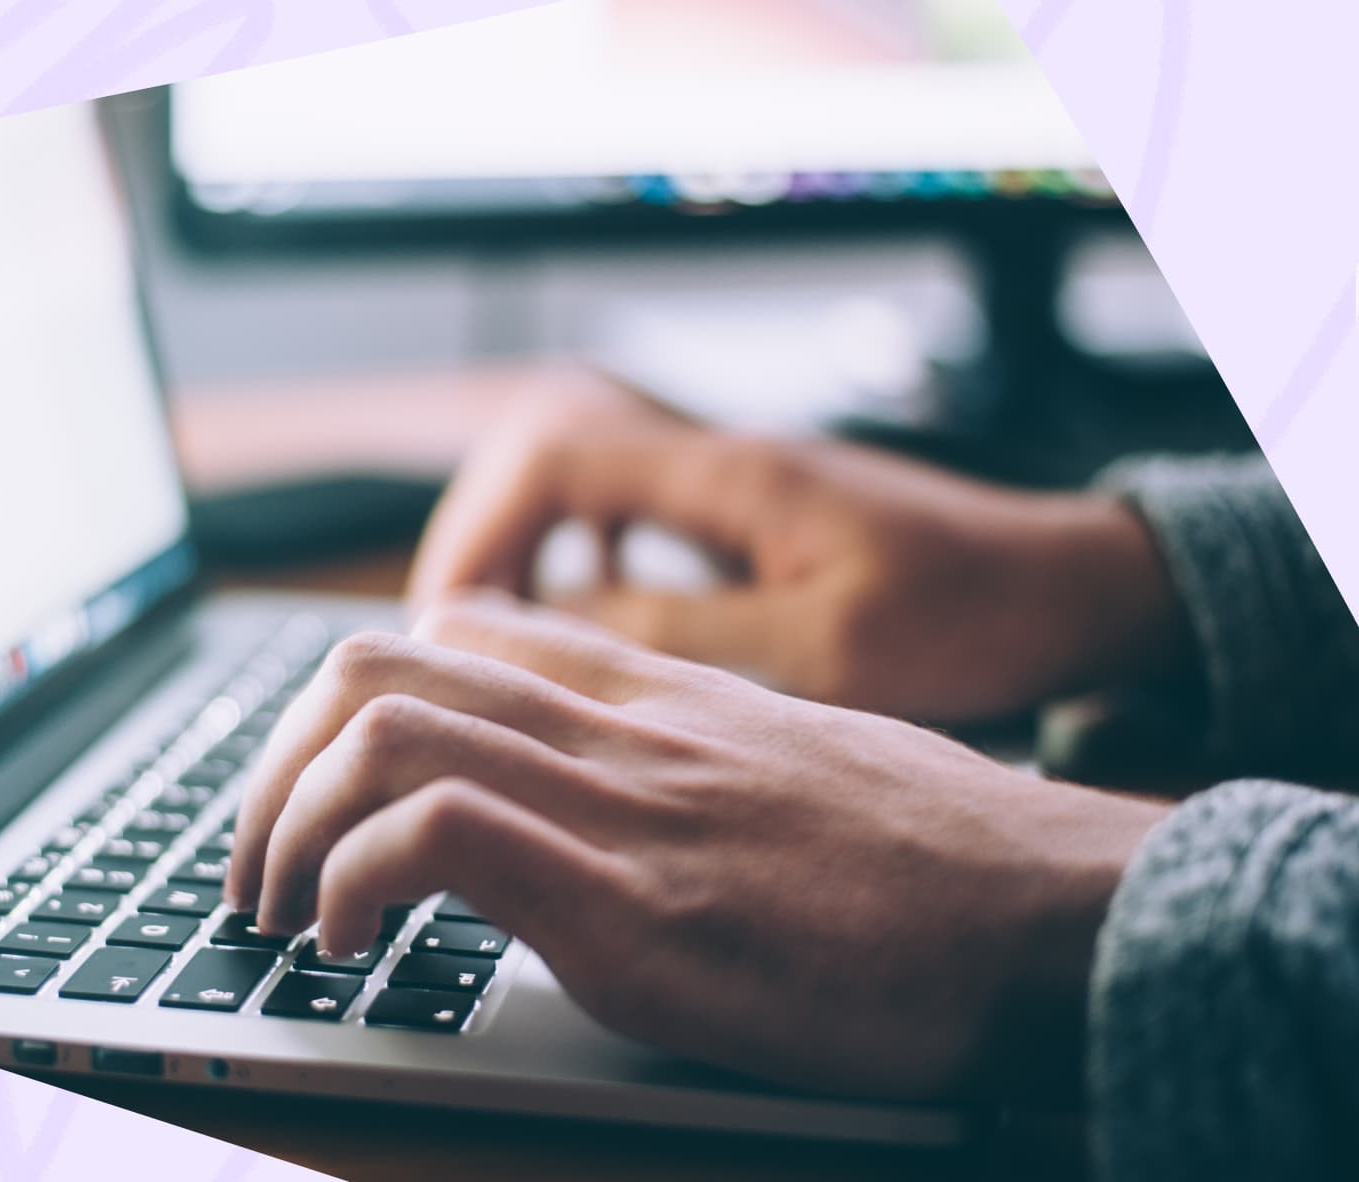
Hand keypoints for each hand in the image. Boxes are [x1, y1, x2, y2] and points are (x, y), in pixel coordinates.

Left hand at [229, 594, 1167, 1100]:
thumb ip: (683, 755)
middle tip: (258, 861)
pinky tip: (350, 943)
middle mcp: (619, 727)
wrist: (1052, 912)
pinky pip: (435, 833)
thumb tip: (608, 793)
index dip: (349, 702)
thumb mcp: (792, 765)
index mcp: (652, 695)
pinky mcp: (633, 906)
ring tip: (280, 911)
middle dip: (274, 764)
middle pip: (376, 664)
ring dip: (284, 823)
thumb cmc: (936, 858)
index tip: (322, 788)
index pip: (455, 631)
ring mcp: (620, 806)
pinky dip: (352, 880)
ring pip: (380, 728)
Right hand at [410, 389, 1188, 723]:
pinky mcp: (751, 517)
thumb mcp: (824, 648)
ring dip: (525, 548)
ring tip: (495, 635)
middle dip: (482, 537)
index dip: (480, 530)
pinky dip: (582, 560)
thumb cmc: (970, 616)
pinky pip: (630, 515)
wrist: (1068, 587)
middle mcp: (720, 461)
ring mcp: (734, 485)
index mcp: (730, 475)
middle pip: (547, 453)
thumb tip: (551, 627)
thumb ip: (682, 633)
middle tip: (449, 636)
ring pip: (582, 483)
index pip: (555, 454)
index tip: (448, 620)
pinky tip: (583, 622)